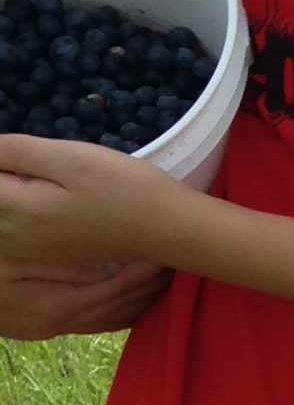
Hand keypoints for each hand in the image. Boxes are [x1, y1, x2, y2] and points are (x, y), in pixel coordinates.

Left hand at [0, 136, 185, 269]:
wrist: (166, 229)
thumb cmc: (122, 188)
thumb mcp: (69, 157)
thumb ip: (17, 151)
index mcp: (17, 209)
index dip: (0, 160)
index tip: (20, 154)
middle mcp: (16, 236)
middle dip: (4, 175)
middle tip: (24, 160)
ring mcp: (33, 249)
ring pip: (0, 219)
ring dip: (9, 195)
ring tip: (35, 179)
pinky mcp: (50, 252)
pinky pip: (12, 233)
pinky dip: (12, 214)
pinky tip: (34, 197)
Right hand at [0, 251, 172, 337]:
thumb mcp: (13, 259)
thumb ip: (58, 265)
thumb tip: (100, 268)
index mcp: (53, 308)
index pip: (113, 293)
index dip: (143, 275)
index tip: (165, 254)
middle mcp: (58, 325)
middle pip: (119, 310)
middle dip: (150, 289)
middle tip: (178, 264)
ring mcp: (51, 329)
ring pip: (111, 320)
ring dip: (142, 301)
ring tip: (167, 278)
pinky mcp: (44, 326)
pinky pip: (95, 322)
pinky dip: (122, 310)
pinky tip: (137, 296)